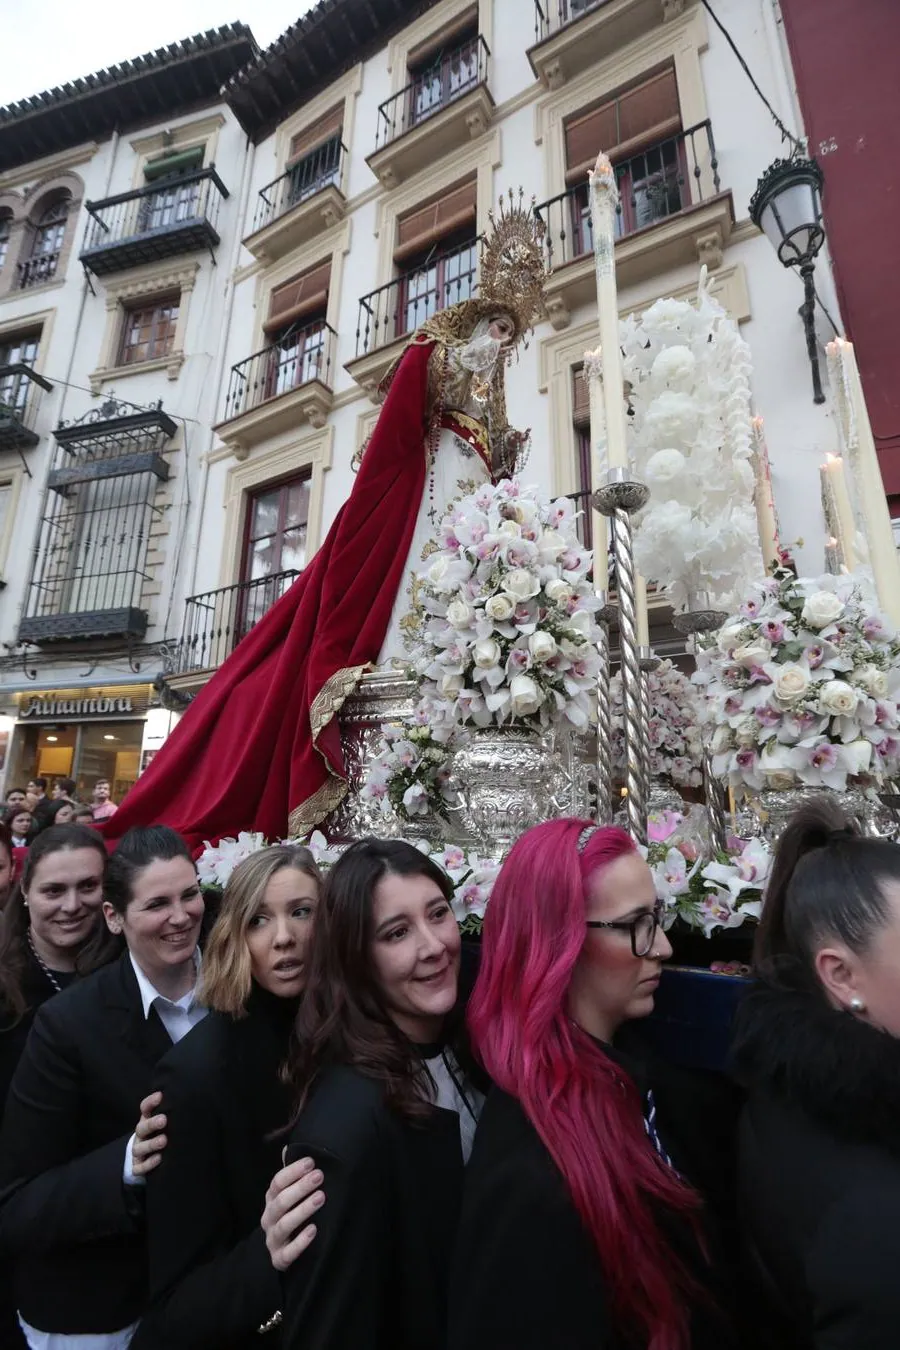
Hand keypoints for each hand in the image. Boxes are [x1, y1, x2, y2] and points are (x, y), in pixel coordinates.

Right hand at [132, 1091, 166, 1176]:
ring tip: (164, 1140)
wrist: (146, 1158)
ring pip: (139, 1148)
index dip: (150, 1102)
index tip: (160, 1096)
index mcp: (146, 1121)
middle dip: (152, 1124)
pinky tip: (159, 1158)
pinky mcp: (137, 1167)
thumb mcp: (166, 1123)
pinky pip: (139, 1167)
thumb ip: (174, 1113)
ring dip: (151, 1144)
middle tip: (164, 1120)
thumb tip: (193, 1101)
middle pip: (141, 1128)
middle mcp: (140, 1135)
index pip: (145, 1108)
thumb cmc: (161, 1135)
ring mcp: (138, 1152)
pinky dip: (148, 1163)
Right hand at [262, 1156, 324, 1271]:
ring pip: (284, 1225)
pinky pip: (288, 1253)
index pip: (277, 1183)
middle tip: (319, 1176)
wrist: (278, 1252)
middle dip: (300, 1188)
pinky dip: (300, 1242)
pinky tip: (314, 1230)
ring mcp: (272, 1240)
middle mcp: (268, 1218)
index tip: (311, 1162)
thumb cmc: (287, 1215)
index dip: (292, 1171)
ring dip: (302, 1210)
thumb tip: (289, 1148)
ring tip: (321, 1198)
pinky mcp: (279, 1259)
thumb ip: (289, 1174)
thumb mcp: (286, 1195)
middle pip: (280, 1201)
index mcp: (271, 1200)